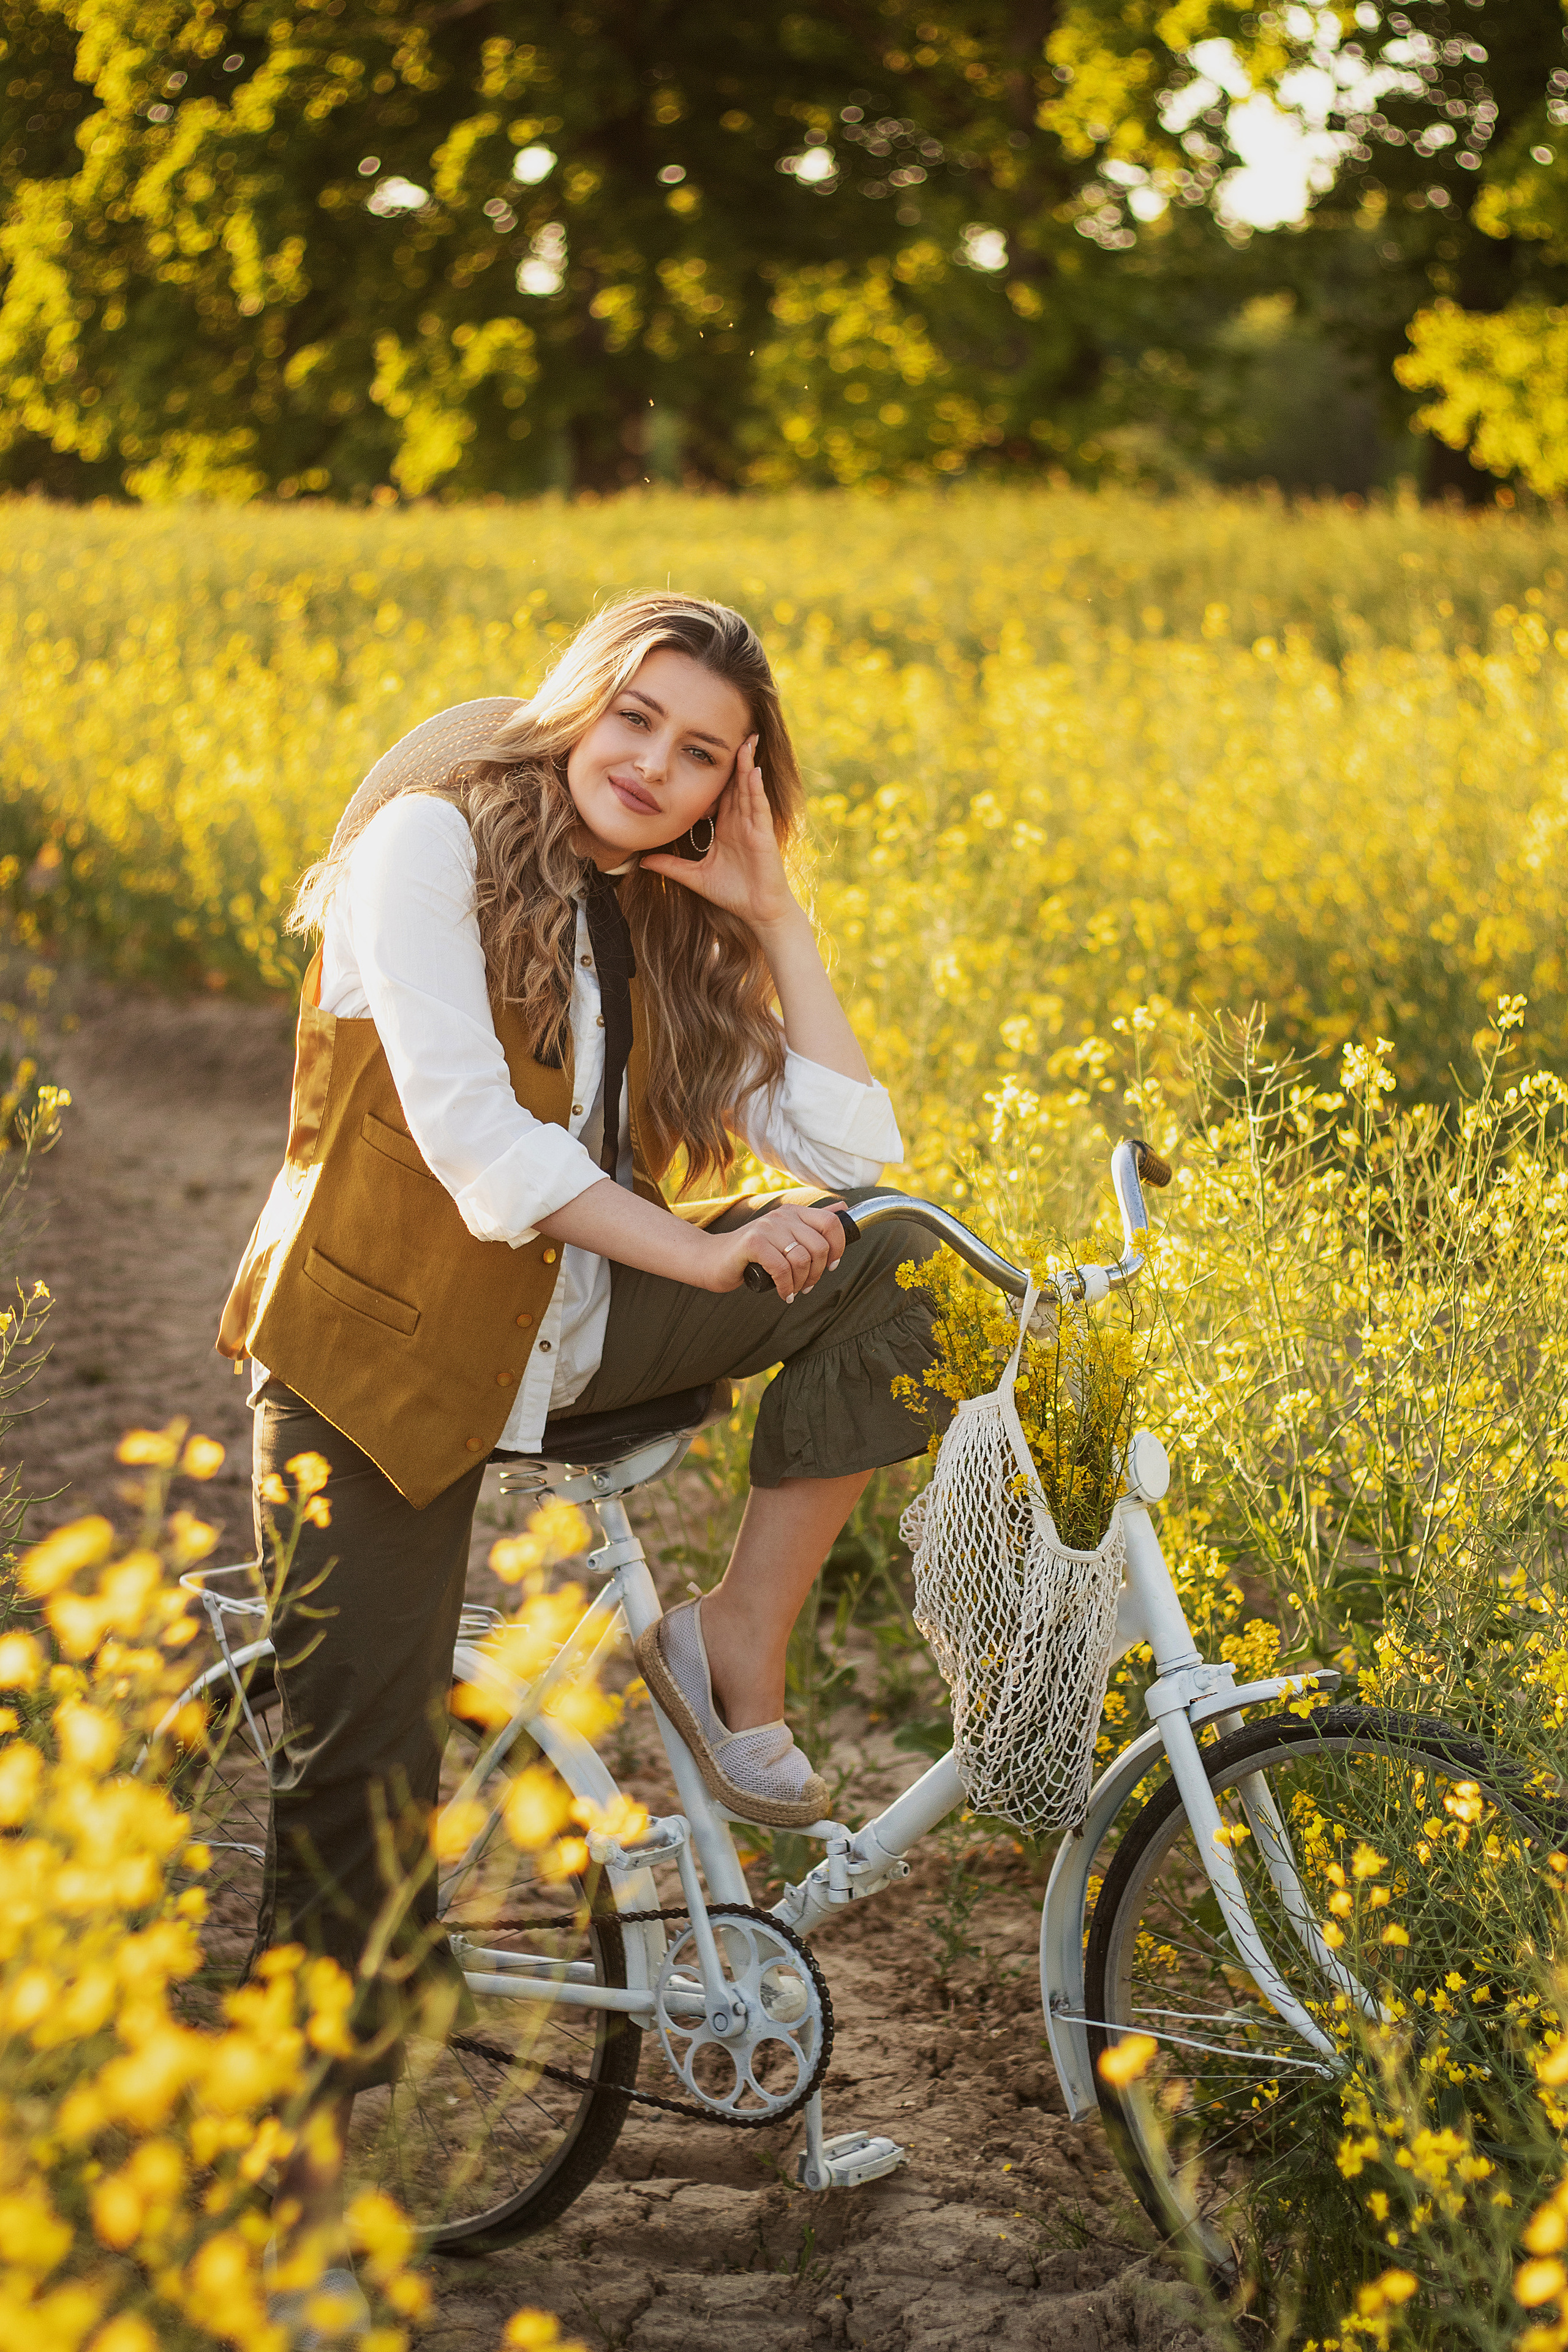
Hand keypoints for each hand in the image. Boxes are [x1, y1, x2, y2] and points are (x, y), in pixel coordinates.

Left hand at [639, 736, 797, 934]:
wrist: (758, 913)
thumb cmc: (732, 894)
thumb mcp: (693, 876)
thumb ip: (670, 865)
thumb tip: (642, 860)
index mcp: (727, 827)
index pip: (720, 792)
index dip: (715, 771)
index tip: (705, 750)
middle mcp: (742, 822)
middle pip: (736, 783)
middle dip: (735, 758)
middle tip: (732, 730)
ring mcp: (754, 826)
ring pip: (749, 789)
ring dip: (747, 764)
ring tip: (746, 739)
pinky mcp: (763, 835)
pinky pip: (759, 807)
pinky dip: (756, 789)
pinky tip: (753, 771)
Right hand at [702, 1199, 848, 1300]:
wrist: (712, 1259)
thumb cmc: (752, 1253)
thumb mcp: (785, 1235)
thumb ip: (813, 1221)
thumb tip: (843, 1210)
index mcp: (793, 1212)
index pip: (831, 1223)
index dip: (838, 1247)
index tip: (831, 1266)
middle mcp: (782, 1216)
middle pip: (820, 1246)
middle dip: (818, 1272)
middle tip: (807, 1285)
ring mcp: (766, 1227)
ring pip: (802, 1258)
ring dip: (802, 1282)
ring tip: (794, 1290)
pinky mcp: (752, 1243)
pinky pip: (782, 1268)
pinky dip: (787, 1286)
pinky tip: (784, 1294)